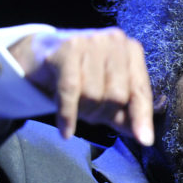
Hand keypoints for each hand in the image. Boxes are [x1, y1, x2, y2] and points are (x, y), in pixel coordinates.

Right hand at [8, 28, 153, 144]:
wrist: (38, 54)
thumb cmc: (79, 74)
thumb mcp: (105, 94)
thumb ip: (125, 114)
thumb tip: (144, 137)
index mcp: (130, 50)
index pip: (140, 90)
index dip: (142, 117)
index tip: (144, 140)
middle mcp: (113, 41)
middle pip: (117, 95)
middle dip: (102, 114)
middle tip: (89, 113)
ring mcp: (90, 42)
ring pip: (93, 95)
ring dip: (83, 111)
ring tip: (76, 107)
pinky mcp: (66, 49)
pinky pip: (71, 92)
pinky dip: (68, 115)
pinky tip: (66, 131)